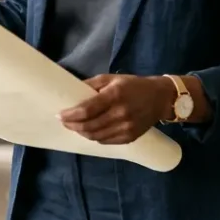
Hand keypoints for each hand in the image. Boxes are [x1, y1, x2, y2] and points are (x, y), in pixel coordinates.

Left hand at [57, 74, 174, 144]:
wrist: (160, 98)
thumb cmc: (133, 85)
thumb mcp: (111, 78)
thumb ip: (91, 84)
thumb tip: (72, 91)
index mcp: (114, 96)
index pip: (87, 110)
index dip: (71, 115)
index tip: (60, 115)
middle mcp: (120, 113)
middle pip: (89, 126)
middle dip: (72, 125)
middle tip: (64, 122)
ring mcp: (126, 128)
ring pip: (96, 136)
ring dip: (82, 132)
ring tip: (74, 127)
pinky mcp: (130, 137)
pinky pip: (106, 141)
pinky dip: (94, 137)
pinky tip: (89, 131)